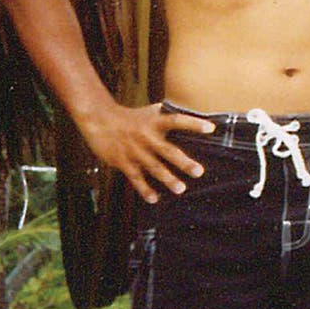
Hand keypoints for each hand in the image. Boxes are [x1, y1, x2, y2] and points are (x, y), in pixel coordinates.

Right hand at [77, 104, 215, 203]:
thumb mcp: (149, 112)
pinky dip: (144, 189)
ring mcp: (135, 151)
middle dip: (183, 162)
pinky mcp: (123, 162)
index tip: (211, 128)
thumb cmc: (129, 117)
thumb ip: (167, 114)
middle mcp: (146, 137)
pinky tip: (154, 199)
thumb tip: (187, 110)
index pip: (177, 121)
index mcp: (154, 123)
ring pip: (153, 167)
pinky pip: (135, 177)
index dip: (193, 124)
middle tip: (199, 172)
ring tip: (181, 189)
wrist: (98, 120)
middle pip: (167, 150)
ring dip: (167, 178)